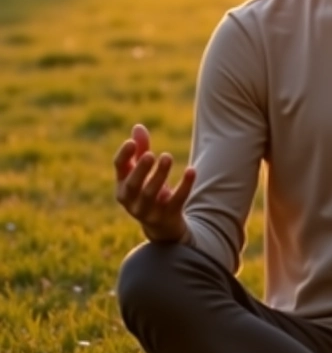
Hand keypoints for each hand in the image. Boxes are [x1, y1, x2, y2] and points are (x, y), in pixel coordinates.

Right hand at [114, 123, 195, 242]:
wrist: (161, 225)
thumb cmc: (148, 190)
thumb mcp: (143, 172)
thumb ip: (141, 150)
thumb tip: (138, 127)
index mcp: (123, 184)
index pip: (119, 168)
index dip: (124, 155)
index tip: (132, 142)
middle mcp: (131, 200)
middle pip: (133, 185)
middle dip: (140, 170)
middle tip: (151, 155)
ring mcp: (149, 210)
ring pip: (152, 194)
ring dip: (159, 175)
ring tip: (167, 157)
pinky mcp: (168, 215)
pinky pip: (177, 200)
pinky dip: (184, 185)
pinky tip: (192, 170)